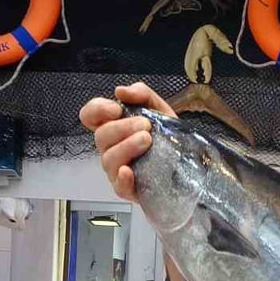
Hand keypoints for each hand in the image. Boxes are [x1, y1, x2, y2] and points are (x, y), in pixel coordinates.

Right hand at [78, 82, 176, 202]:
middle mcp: (111, 147)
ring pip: (108, 159)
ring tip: (147, 141)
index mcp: (114, 126)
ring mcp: (117, 169)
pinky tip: (130, 171)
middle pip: (100, 136)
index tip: (116, 109)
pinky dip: (123, 178)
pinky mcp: (128, 189)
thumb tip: (122, 91)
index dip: (97, 110)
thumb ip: (141, 94)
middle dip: (123, 127)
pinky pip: (118, 185)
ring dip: (127, 147)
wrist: (189, 163)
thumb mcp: (159, 109)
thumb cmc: (168, 137)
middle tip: (146, 125)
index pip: (89, 116)